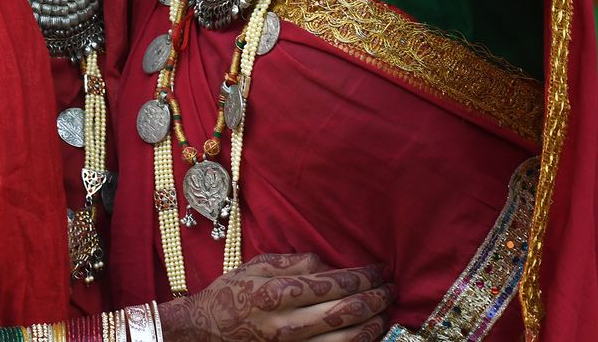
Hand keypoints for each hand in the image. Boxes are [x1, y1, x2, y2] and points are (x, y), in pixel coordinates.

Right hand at [159, 253, 393, 341]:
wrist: (206, 331)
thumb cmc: (231, 294)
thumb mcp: (256, 267)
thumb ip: (295, 263)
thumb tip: (329, 265)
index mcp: (278, 293)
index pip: (334, 283)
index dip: (364, 276)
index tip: (379, 269)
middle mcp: (288, 323)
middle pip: (346, 311)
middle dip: (376, 298)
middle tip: (391, 289)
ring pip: (346, 338)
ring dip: (373, 324)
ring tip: (385, 312)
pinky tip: (367, 333)